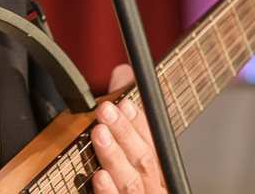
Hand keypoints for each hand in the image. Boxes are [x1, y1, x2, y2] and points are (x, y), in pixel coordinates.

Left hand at [90, 65, 164, 192]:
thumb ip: (125, 114)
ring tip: (99, 135)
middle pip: (143, 160)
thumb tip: (122, 71)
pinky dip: (108, 193)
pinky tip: (98, 176)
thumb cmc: (129, 185)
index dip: (139, 122)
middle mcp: (153, 188)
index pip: (152, 142)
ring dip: (114, 157)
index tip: (125, 102)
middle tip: (106, 110)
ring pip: (132, 183)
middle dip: (125, 133)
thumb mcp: (129, 148)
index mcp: (156, 171)